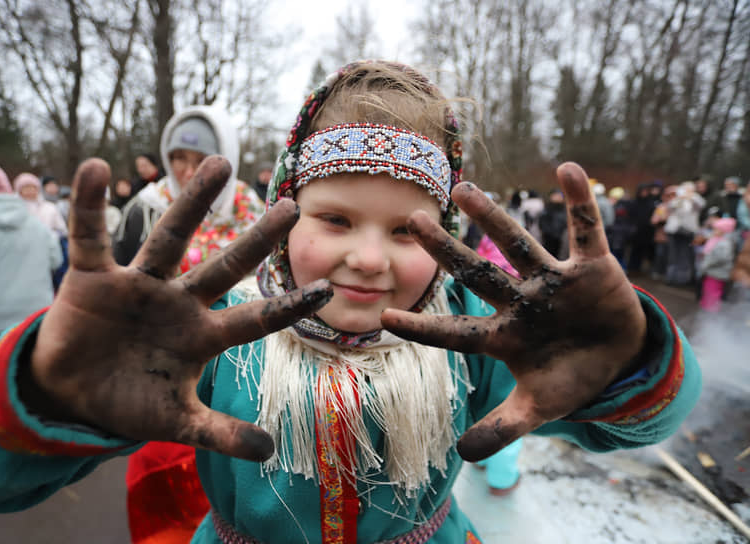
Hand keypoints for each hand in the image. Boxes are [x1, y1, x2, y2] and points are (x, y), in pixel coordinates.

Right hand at [23, 157, 331, 461]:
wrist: (70, 395)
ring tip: (219, 163)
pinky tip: (96, 168)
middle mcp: (178, 303)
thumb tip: (270, 452)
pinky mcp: (94, 278)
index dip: (287, 307)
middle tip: (291, 207)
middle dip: (256, 240)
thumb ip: (220, 434)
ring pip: (169, 237)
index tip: (326, 290)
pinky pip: (93, 236)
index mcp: (201, 336)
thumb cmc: (129, 403)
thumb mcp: (176, 423)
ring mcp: (139, 286)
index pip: (254, 319)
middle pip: (224, 266)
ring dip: (192, 201)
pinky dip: (89, 205)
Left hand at [380, 162, 646, 461]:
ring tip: (464, 189)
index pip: (455, 333)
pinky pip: (585, 230)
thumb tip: (462, 455)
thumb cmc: (570, 378)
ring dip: (493, 218)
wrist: (619, 360)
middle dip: (446, 252)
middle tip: (413, 220)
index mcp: (502, 337)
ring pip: (517, 244)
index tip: (383, 318)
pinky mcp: (591, 268)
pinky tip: (566, 169)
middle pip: (477, 275)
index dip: (423, 328)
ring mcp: (553, 282)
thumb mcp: (539, 408)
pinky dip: (579, 202)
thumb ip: (503, 428)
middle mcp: (520, 303)